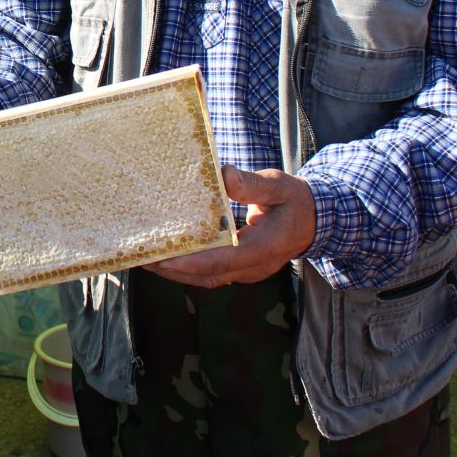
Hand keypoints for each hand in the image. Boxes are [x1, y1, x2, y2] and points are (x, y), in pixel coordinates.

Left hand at [144, 166, 316, 288]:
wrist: (315, 220)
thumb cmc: (294, 199)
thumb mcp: (278, 185)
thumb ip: (252, 183)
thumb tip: (224, 176)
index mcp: (264, 247)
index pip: (224, 261)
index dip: (192, 262)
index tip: (164, 260)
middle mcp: (254, 266)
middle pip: (208, 275)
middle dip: (173, 269)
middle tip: (140, 257)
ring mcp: (248, 272)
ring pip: (208, 279)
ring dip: (177, 272)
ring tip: (145, 259)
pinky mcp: (242, 270)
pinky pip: (212, 274)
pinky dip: (188, 269)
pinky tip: (167, 257)